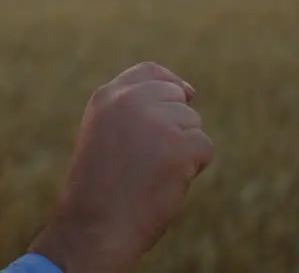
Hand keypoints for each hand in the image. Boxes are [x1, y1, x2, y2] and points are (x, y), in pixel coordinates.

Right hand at [28, 62, 213, 272]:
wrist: (94, 226)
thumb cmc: (99, 189)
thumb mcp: (104, 135)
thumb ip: (133, 110)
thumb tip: (188, 92)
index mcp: (107, 96)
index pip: (150, 71)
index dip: (171, 82)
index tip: (186, 94)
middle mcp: (131, 100)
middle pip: (177, 98)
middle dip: (176, 125)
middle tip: (152, 159)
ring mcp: (156, 120)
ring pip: (192, 124)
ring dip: (182, 150)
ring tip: (151, 174)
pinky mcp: (179, 145)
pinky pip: (204, 148)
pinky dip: (193, 168)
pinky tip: (165, 183)